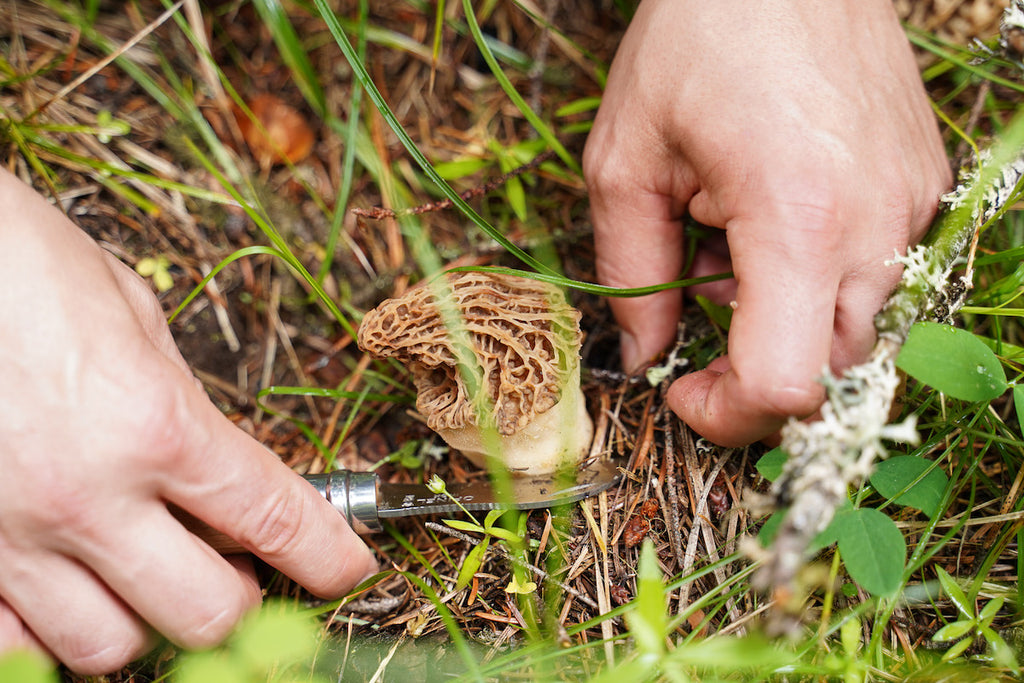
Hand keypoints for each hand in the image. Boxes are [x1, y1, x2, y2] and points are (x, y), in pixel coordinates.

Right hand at [0, 169, 375, 673]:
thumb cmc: (28, 269)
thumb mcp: (136, 321)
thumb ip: (184, 409)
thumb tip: (222, 471)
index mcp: (157, 425)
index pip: (275, 520)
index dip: (329, 557)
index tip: (349, 568)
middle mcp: (90, 496)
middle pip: (209, 612)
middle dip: (244, 597)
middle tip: (241, 567)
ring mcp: (13, 536)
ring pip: (111, 649)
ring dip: (149, 620)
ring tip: (147, 575)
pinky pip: (17, 648)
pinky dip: (55, 632)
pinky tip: (68, 588)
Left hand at [583, 0, 950, 445]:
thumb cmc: (698, 38)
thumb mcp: (626, 160)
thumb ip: (630, 276)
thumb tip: (642, 356)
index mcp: (795, 219)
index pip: (787, 385)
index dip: (728, 416)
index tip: (682, 389)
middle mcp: (874, 224)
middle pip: (829, 375)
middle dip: (752, 373)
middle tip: (693, 308)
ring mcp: (910, 208)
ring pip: (854, 331)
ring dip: (782, 322)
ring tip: (729, 243)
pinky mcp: (922, 190)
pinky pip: (873, 276)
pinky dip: (815, 280)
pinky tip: (772, 217)